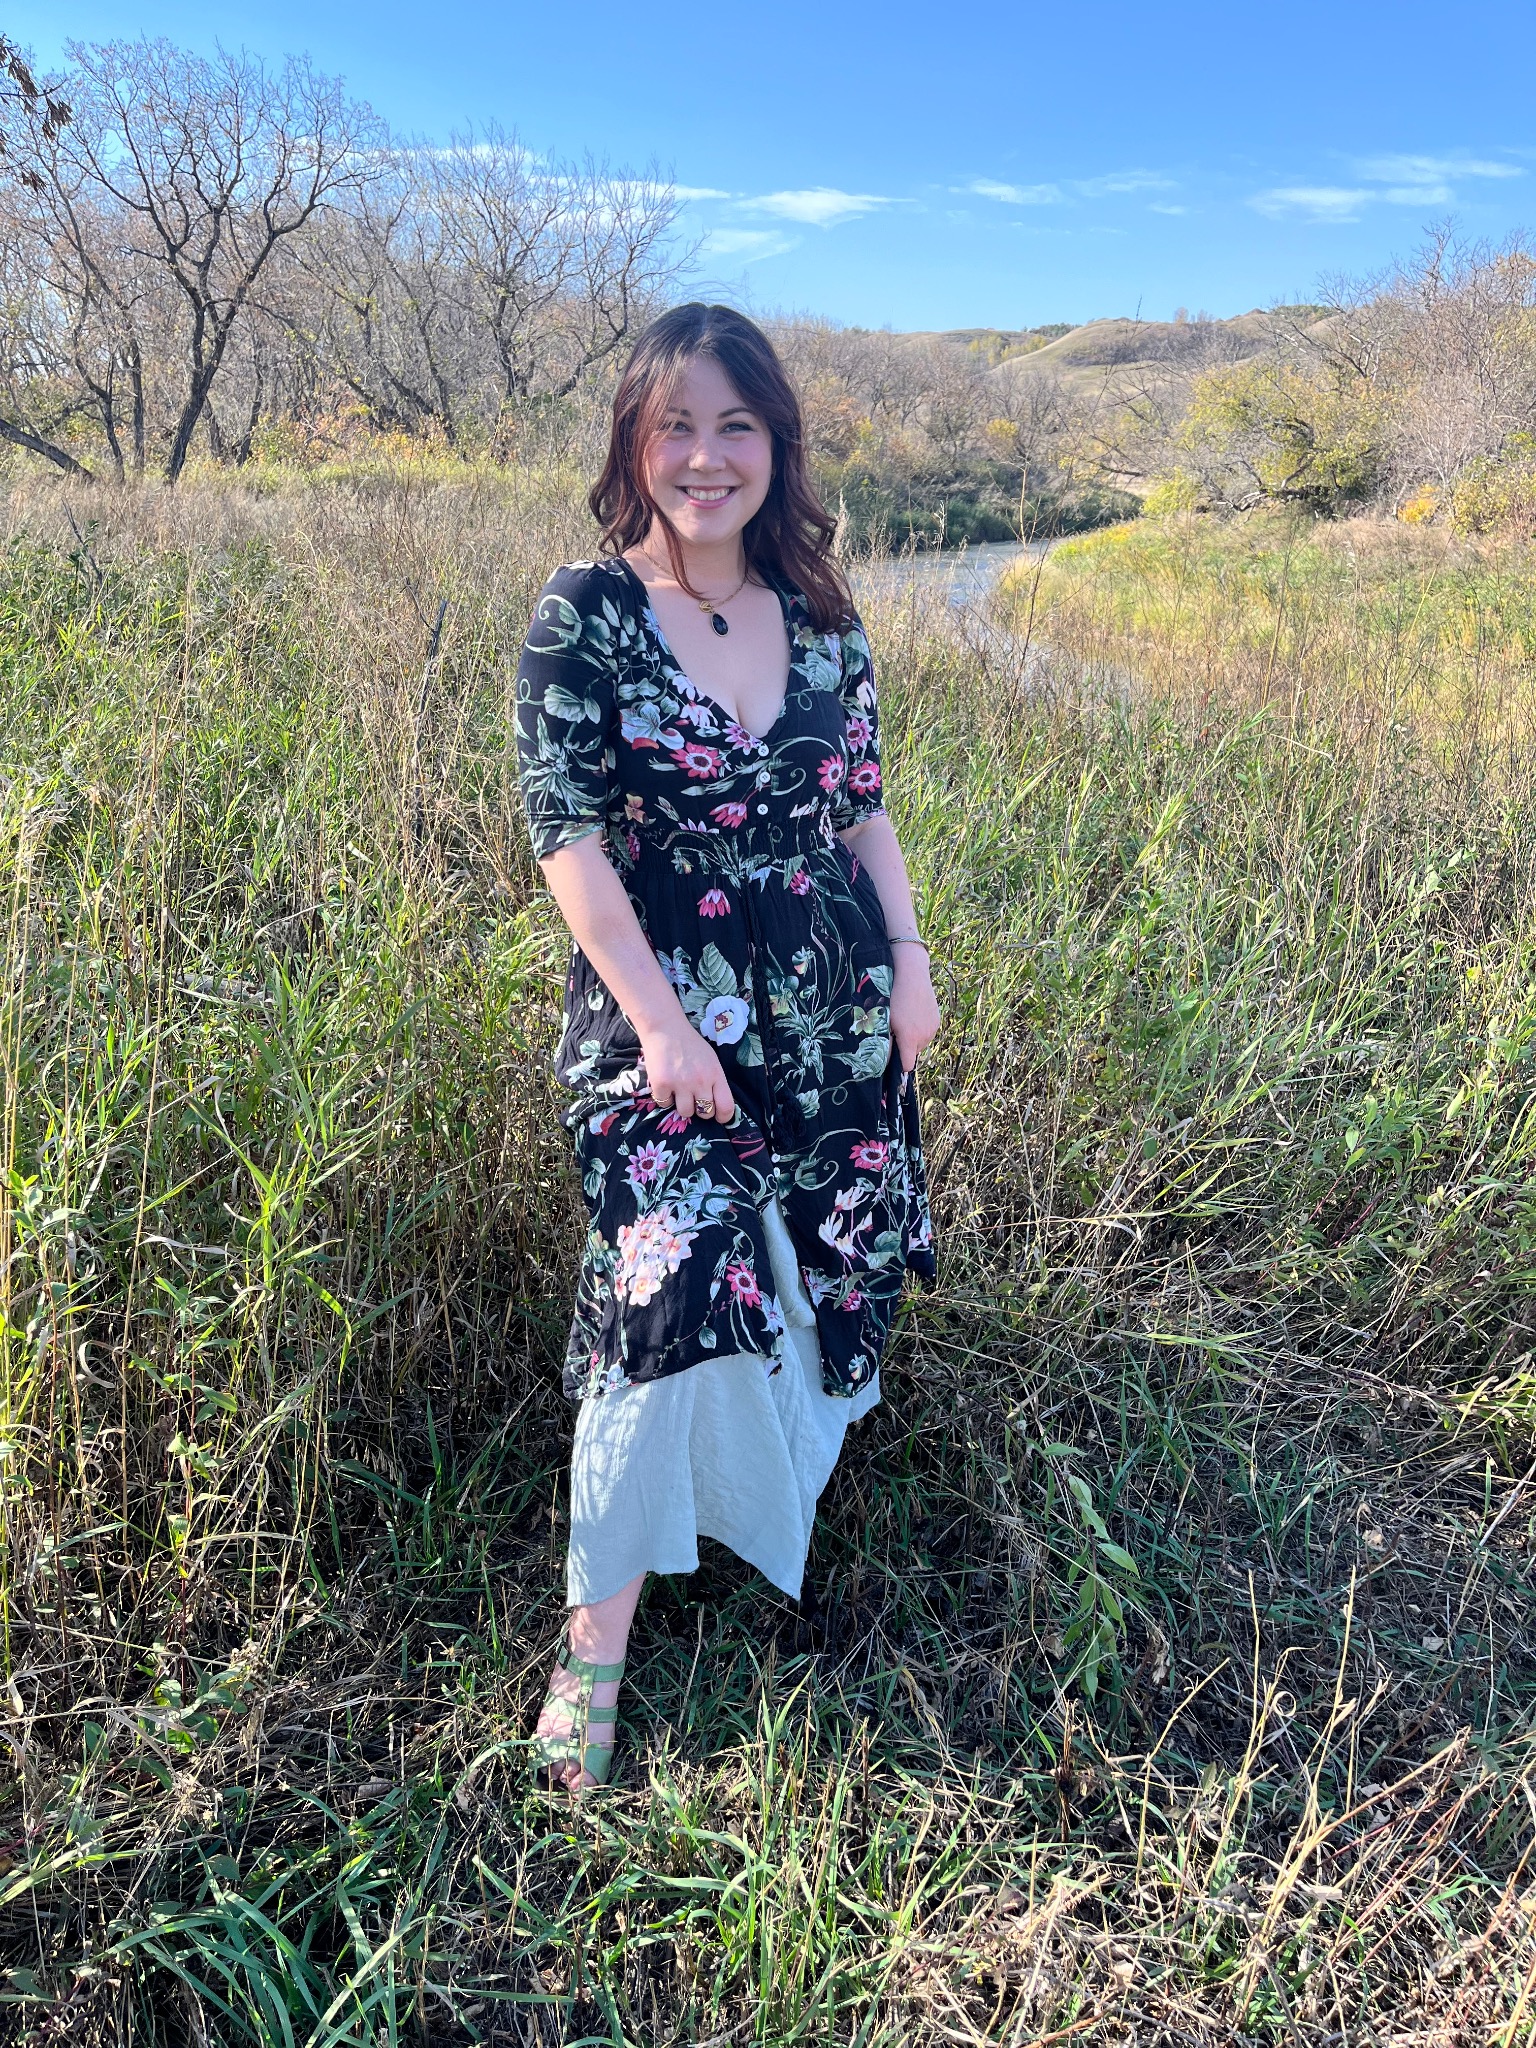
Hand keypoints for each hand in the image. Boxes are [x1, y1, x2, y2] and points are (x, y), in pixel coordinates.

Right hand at [640, 1018, 735, 1122]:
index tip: (718, 1117)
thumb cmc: (690, 1044)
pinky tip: (665, 1085)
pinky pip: (664, 1104)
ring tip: (679, 1092)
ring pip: (685, 1113)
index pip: (726, 1106)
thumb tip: (717, 1105)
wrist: (665, 1028)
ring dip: (682, 1106)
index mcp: (716, 1074)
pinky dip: (664, 1098)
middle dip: (701, 1110)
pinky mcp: (661, 1084)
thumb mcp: (711, 1060)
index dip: (723, 1117)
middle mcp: (700, 1081)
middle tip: (694, 1099)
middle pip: (705, 1113)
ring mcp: (680, 1084)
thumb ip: (715, 1080)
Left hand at [890, 949, 939, 1079]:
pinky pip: (927, 1033)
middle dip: (904, 1048)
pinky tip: (913, 1016)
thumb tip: (883, 1059)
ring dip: (913, 1039)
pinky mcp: (937, 1021)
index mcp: (909, 1038)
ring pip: (921, 1043)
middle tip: (895, 1032)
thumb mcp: (885, 1020)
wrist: (912, 976)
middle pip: (913, 1054)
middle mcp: (924, 1036)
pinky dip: (921, 1030)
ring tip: (905, 1022)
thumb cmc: (893, 997)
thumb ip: (886, 1042)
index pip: (907, 1066)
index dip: (899, 1065)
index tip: (892, 1061)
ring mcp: (932, 1029)